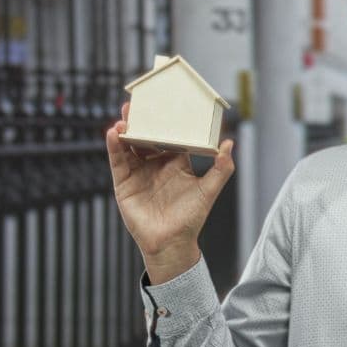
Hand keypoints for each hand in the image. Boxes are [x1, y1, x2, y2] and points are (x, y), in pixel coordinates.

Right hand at [105, 102, 234, 283]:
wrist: (172, 243)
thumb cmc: (192, 218)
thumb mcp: (209, 190)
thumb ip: (222, 169)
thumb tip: (231, 143)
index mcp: (175, 162)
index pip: (169, 135)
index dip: (166, 120)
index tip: (164, 103)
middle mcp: (155, 163)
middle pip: (146, 136)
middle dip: (141, 120)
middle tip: (137, 103)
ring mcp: (138, 172)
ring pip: (129, 145)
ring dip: (126, 129)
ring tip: (125, 116)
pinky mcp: (124, 182)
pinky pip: (118, 161)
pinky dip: (115, 146)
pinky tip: (115, 133)